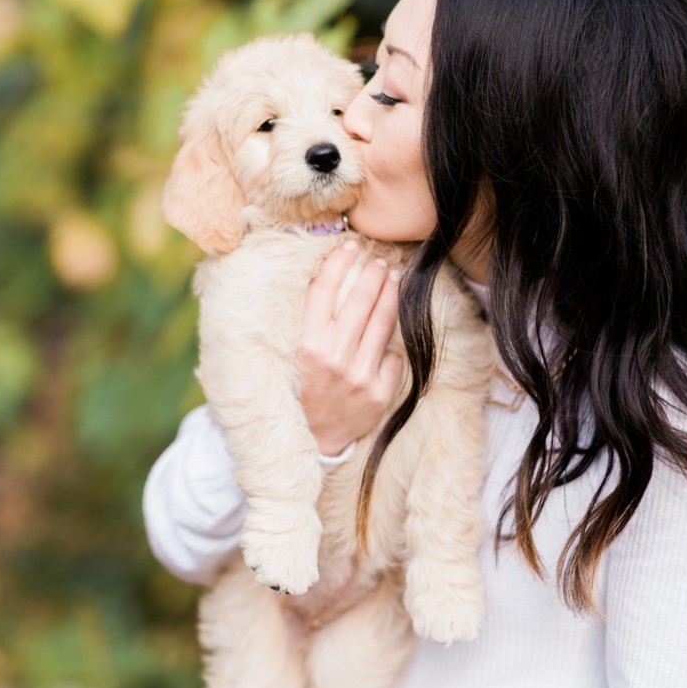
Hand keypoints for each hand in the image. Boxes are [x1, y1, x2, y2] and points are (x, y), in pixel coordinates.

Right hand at [298, 244, 403, 455]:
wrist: (314, 439)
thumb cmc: (300, 390)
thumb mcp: (292, 355)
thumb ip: (307, 321)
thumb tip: (324, 277)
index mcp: (306, 346)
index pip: (324, 291)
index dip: (338, 263)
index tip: (349, 247)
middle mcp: (333, 359)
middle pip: (359, 301)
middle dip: (372, 274)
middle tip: (380, 260)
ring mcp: (359, 377)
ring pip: (383, 322)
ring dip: (391, 294)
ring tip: (394, 278)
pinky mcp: (379, 393)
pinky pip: (392, 356)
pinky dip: (389, 345)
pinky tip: (389, 331)